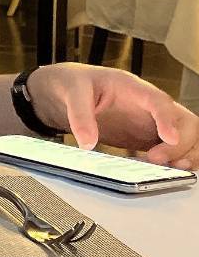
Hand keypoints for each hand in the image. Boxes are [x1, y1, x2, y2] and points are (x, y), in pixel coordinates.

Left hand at [28, 63, 198, 167]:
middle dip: (181, 144)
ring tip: (172, 171)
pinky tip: (163, 173)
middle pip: (185, 122)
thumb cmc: (76, 83)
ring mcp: (151, 123)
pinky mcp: (147, 139)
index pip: (159, 101)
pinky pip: (172, 151)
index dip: (168, 119)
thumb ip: (80, 115)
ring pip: (186, 138)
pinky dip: (175, 163)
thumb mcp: (72, 92)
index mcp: (133, 88)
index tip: (170, 138)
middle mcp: (149, 106)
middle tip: (157, 160)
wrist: (69, 90)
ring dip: (186, 155)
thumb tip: (87, 142)